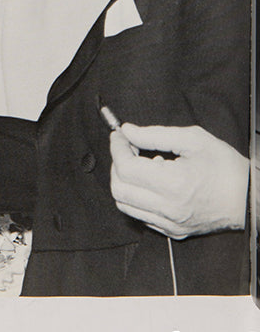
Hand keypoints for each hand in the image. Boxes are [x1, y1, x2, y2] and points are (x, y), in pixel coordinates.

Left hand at [109, 123, 248, 238]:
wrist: (250, 199)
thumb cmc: (226, 167)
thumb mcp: (193, 140)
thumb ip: (154, 134)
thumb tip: (127, 131)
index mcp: (174, 184)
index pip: (126, 168)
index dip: (117, 148)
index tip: (120, 136)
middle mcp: (169, 209)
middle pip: (119, 189)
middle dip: (116, 164)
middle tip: (128, 149)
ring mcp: (170, 224)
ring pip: (125, 205)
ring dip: (124, 182)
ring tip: (141, 165)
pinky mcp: (173, 231)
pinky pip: (140, 215)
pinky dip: (136, 197)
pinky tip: (153, 183)